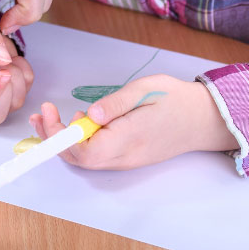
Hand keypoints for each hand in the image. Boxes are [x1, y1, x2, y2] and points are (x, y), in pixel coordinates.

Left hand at [29, 75, 238, 169]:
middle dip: (54, 139)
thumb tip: (88, 115)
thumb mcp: (145, 89)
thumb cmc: (176, 99)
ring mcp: (128, 159)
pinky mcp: (129, 156)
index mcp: (128, 139)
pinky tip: (80, 122)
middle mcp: (125, 156)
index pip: (84, 152)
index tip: (50, 112)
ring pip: (88, 159)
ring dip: (65, 140)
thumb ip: (115, 103)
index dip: (59, 137)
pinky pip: (99, 155)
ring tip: (52, 116)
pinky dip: (81, 141)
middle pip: (80, 160)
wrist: (205, 118)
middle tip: (43, 113)